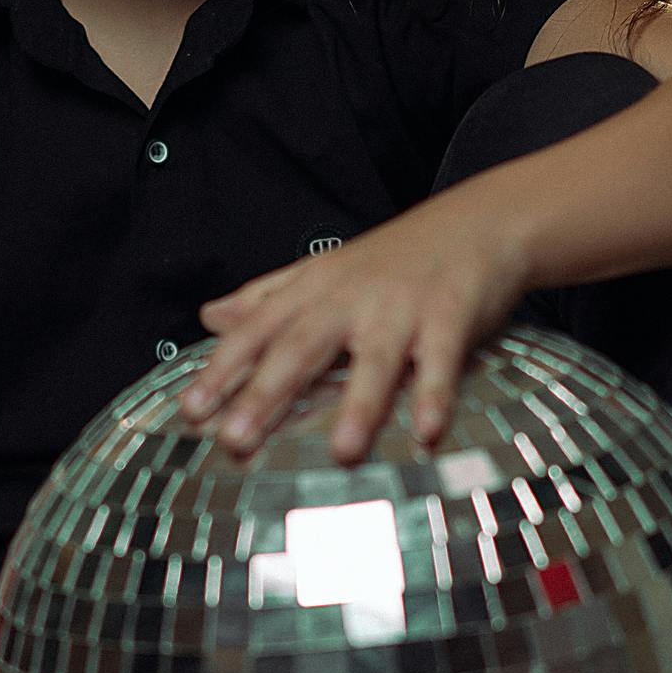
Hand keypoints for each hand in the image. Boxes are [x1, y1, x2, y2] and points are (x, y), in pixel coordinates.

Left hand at [176, 188, 531, 465]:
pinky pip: (442, 360)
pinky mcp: (451, 314)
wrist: (480, 219)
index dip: (223, 371)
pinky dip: (436, 394)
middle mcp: (351, 298)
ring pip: (374, 359)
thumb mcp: (324, 271)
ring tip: (341, 453)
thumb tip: (209, 316)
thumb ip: (266, 297)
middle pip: (302, 348)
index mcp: (315, 290)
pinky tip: (427, 432)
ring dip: (358, 405)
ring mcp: (402, 307)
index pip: (258, 332)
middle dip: (267, 393)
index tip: (191, 412)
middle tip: (236, 440)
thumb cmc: (398, 255)